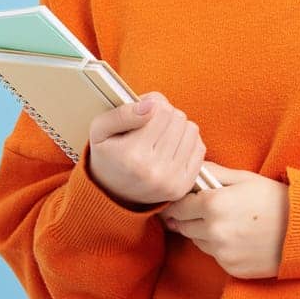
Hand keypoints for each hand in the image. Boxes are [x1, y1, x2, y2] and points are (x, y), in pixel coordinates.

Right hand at [87, 93, 205, 207]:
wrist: (111, 193)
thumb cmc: (107, 155)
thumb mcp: (100, 129)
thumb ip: (123, 113)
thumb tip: (152, 105)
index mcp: (132, 155)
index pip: (162, 110)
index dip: (153, 105)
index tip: (143, 112)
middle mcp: (153, 170)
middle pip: (178, 119)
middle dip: (166, 116)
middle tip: (151, 125)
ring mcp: (170, 181)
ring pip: (191, 130)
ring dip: (178, 128)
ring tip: (160, 136)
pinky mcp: (183, 186)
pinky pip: (199, 148)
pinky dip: (187, 143)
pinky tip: (171, 148)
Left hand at [161, 162, 288, 278]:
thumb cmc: (275, 199)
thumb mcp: (245, 178)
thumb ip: (213, 173)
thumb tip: (193, 170)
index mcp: (213, 204)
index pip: (177, 206)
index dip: (177, 202)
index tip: (181, 200)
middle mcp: (213, 231)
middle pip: (183, 226)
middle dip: (189, 217)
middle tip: (204, 210)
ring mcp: (222, 253)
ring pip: (198, 242)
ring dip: (204, 233)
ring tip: (228, 222)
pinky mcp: (231, 268)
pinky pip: (215, 256)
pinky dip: (220, 248)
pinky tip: (238, 237)